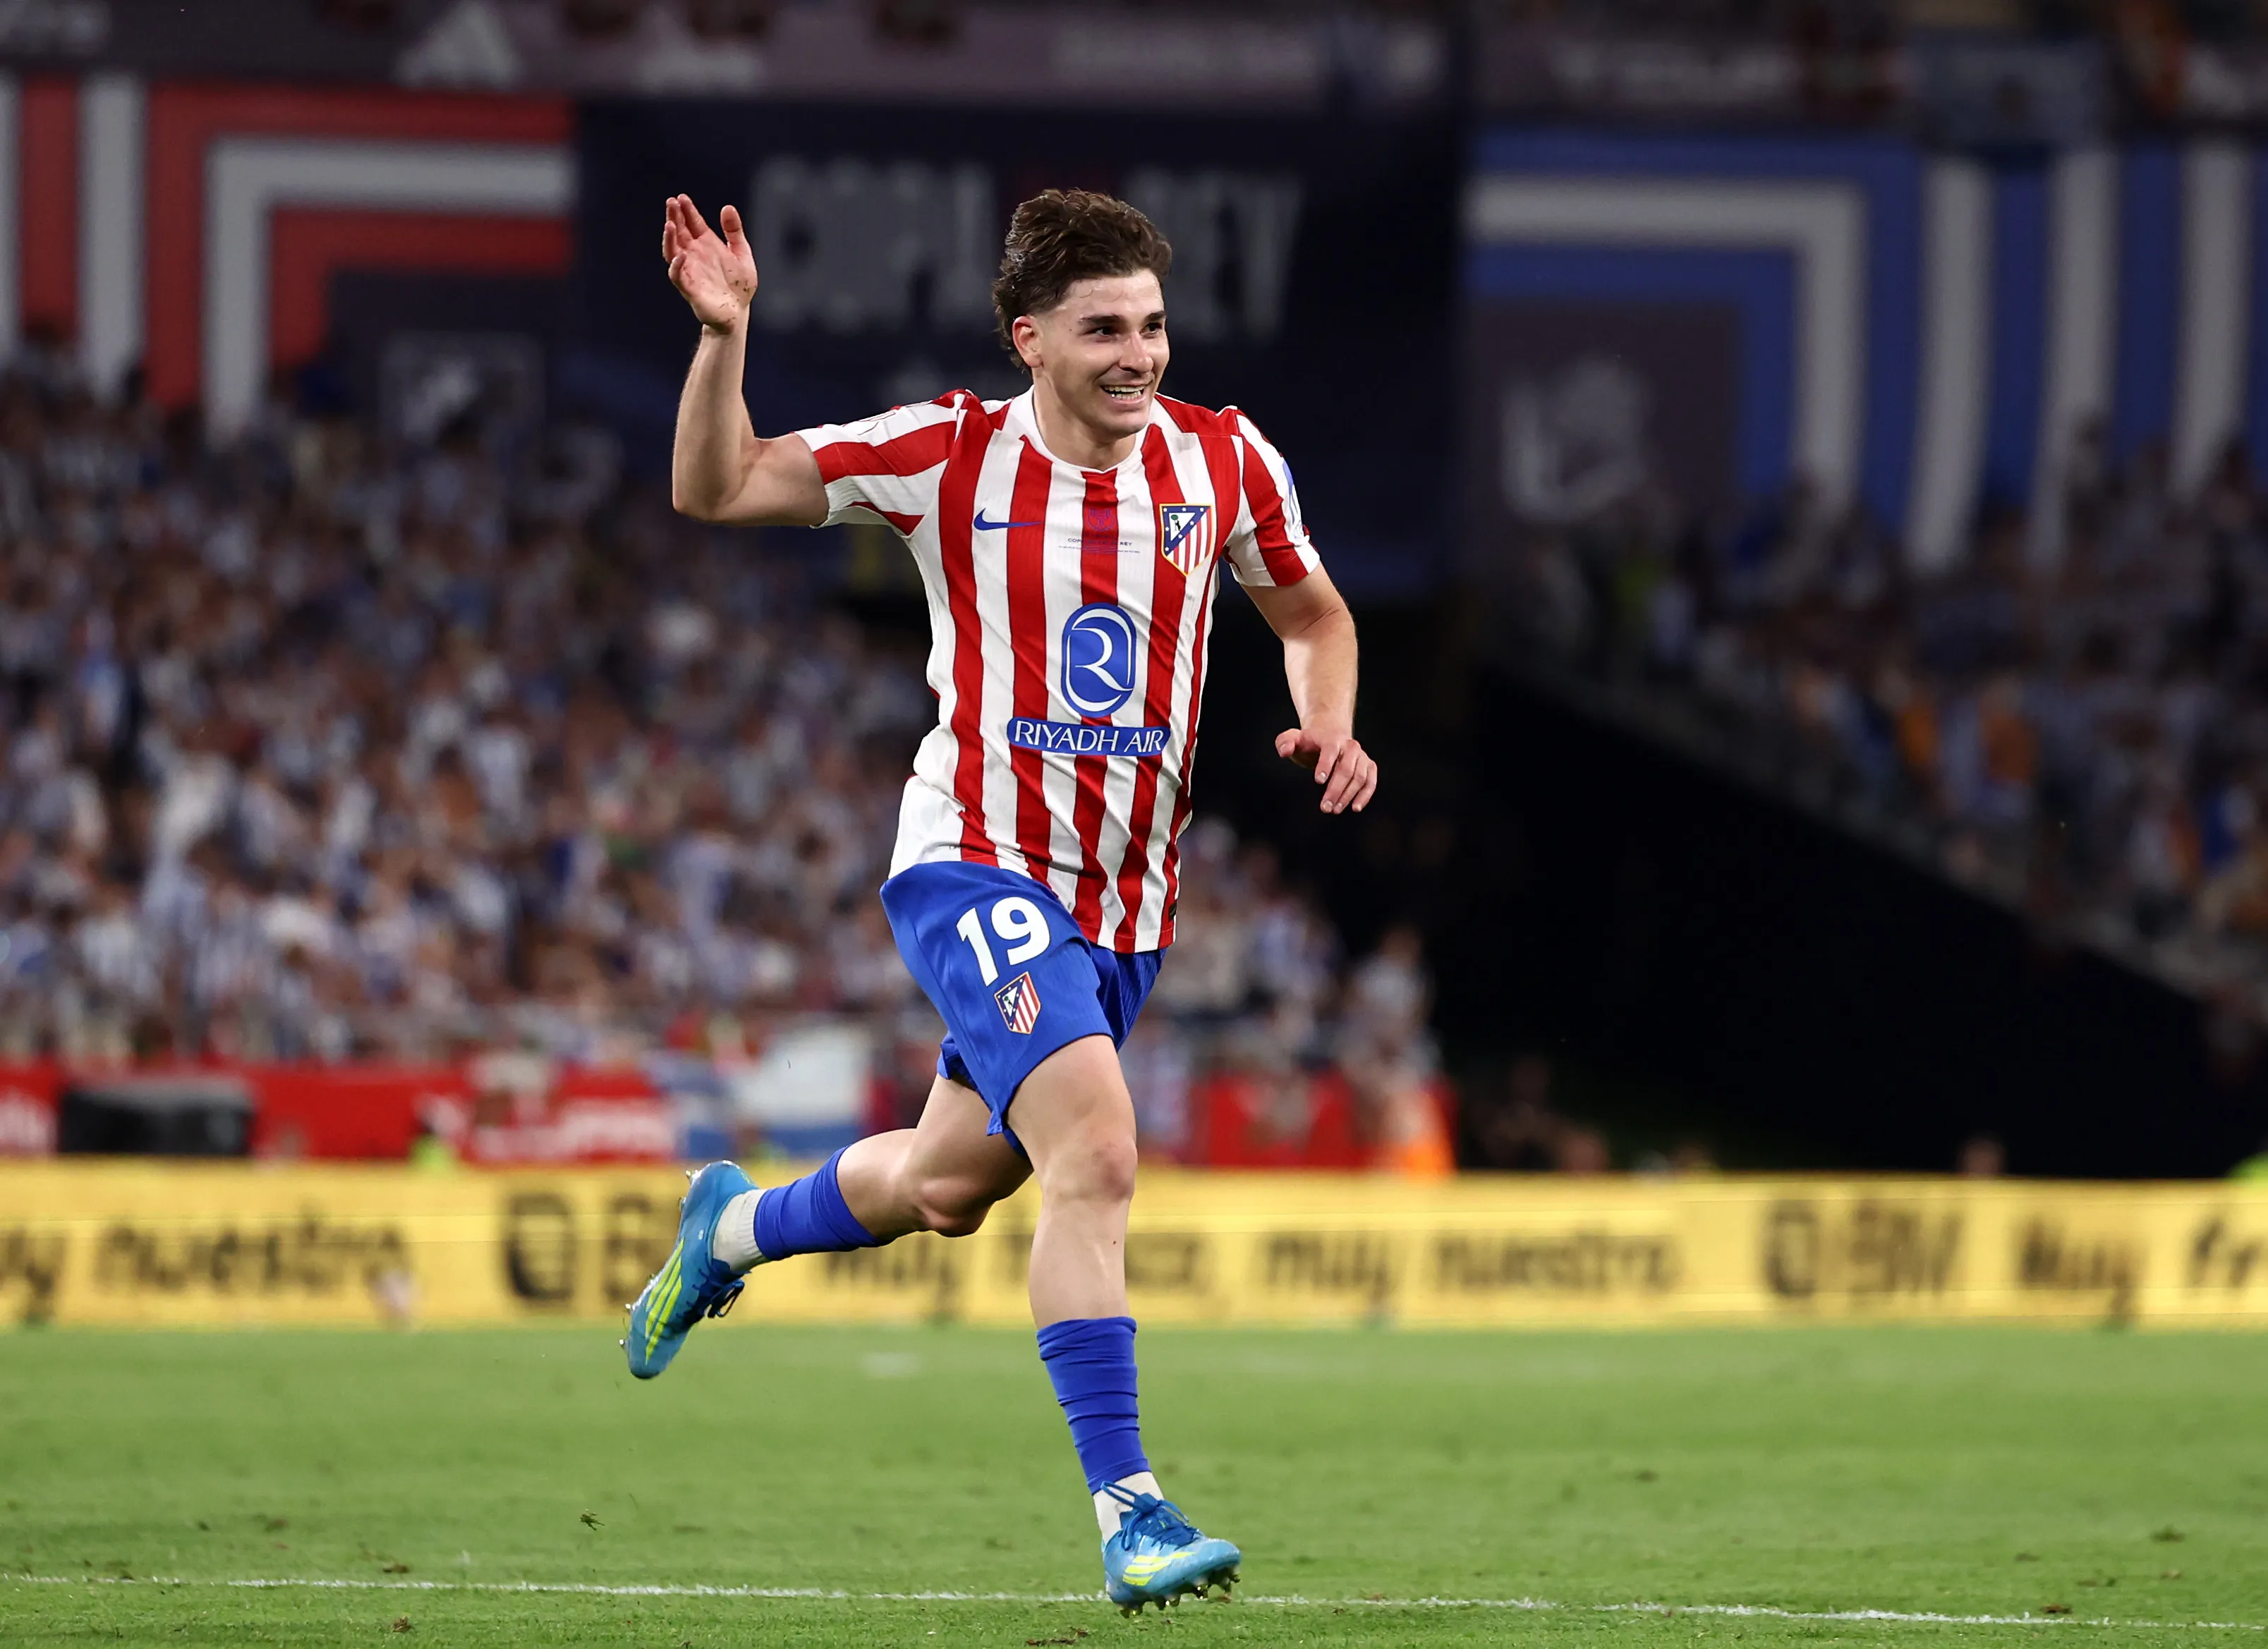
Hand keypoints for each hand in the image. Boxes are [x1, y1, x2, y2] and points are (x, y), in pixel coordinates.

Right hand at [662, 194, 756, 332]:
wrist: (738, 313)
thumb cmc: (739, 285)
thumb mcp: (742, 253)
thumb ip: (734, 231)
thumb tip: (727, 207)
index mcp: (706, 244)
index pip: (693, 223)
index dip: (687, 210)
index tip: (681, 197)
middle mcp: (694, 255)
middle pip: (679, 232)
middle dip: (674, 217)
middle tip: (671, 202)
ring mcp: (690, 270)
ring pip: (672, 251)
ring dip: (669, 238)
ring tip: (670, 224)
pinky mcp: (689, 288)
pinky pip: (678, 276)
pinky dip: (677, 267)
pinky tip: (680, 257)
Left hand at [1274, 727, 1377, 814]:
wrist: (1330, 738)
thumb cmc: (1309, 743)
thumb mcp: (1293, 739)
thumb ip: (1285, 742)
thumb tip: (1285, 752)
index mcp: (1332, 738)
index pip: (1330, 750)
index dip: (1325, 765)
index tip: (1318, 781)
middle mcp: (1350, 746)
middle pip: (1346, 769)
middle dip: (1336, 789)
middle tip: (1325, 807)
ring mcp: (1361, 757)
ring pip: (1359, 777)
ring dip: (1348, 796)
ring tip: (1334, 810)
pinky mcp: (1369, 766)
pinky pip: (1370, 781)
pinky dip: (1365, 795)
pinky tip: (1355, 808)